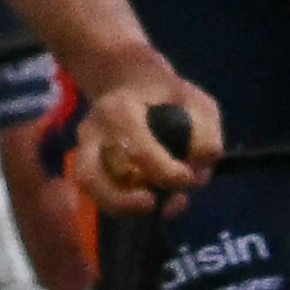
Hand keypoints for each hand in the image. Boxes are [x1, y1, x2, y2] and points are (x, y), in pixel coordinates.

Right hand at [63, 65, 222, 209]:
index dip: (165, 172)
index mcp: (119, 109)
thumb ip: (205, 131)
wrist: (130, 81)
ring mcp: (84, 148)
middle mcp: (93, 131)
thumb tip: (203, 162)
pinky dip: (121, 205)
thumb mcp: (196, 102)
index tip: (188, 178)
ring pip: (89, 187)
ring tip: (153, 209)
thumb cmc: (166, 93)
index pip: (138, 150)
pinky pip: (96, 192)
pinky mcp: (86, 163)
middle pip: (92, 175)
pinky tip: (152, 205)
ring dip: (120, 207)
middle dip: (123, 201)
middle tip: (153, 204)